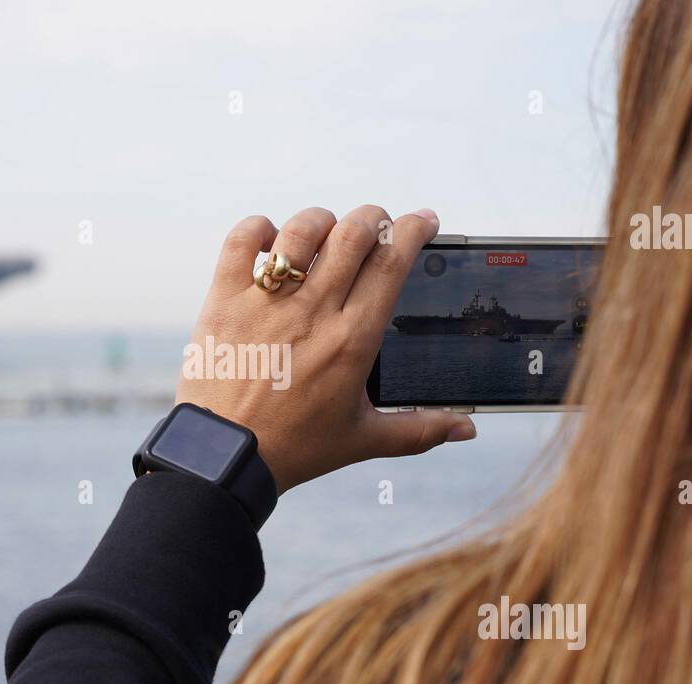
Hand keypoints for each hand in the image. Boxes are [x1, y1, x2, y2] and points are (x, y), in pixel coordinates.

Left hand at [175, 205, 476, 493]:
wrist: (226, 458)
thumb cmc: (294, 448)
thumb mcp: (363, 440)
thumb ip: (419, 430)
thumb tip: (466, 429)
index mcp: (352, 340)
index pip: (392, 263)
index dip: (413, 231)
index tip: (424, 221)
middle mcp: (312, 312)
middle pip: (354, 234)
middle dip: (375, 218)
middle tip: (379, 225)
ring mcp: (266, 303)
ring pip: (301, 231)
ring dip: (321, 221)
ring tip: (327, 232)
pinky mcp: (225, 301)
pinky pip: (242, 242)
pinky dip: (259, 229)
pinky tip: (271, 240)